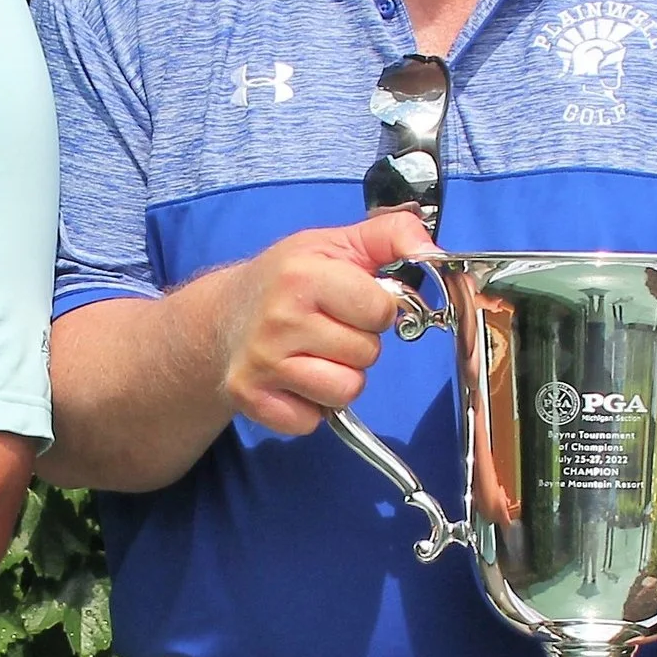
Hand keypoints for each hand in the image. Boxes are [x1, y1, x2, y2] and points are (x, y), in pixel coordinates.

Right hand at [210, 213, 438, 434]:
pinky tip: (294, 378)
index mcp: (303, 276)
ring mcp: (262, 362)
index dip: (376, 309)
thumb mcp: (336, 243)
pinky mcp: (251, 397)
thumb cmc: (287, 279)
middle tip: (328, 327)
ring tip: (315, 353)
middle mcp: (279, 320)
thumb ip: (392, 235)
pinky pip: (312, 421)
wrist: (222, 313)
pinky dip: (310, 407)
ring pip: (345, 391)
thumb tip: (433, 252)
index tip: (352, 301)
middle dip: (357, 343)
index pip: (381, 311)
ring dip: (340, 377)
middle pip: (366, 354)